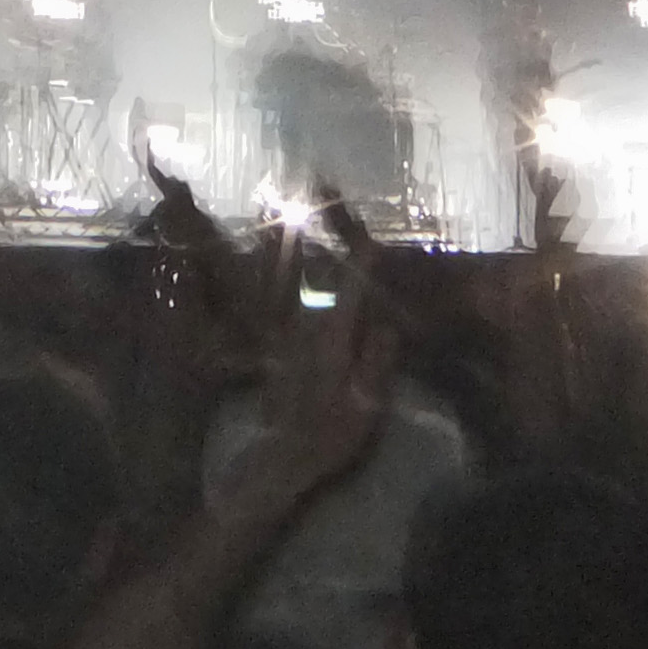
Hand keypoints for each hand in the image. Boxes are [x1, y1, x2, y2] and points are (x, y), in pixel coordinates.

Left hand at [239, 225, 396, 500]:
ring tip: (274, 200)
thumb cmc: (331, 436)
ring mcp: (281, 331)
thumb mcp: (367, 408)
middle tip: (310, 189)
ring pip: (278, 274)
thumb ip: (378, 362)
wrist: (282, 459)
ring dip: (279, 236)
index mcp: (331, 339)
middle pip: (308, 268)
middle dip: (311, 229)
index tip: (372, 228)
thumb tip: (389, 321)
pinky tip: (257, 248)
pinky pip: (262, 294)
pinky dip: (260, 267)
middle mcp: (302, 325)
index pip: (352, 289)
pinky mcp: (267, 341)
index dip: (363, 258)